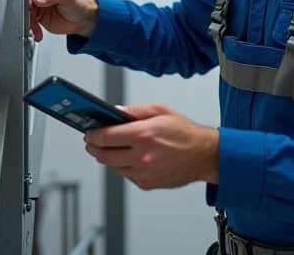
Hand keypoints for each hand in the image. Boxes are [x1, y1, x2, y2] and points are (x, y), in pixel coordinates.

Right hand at [28, 0, 98, 40]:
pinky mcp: (39, 19)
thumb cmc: (79, 4)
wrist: (84, 20)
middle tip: (31, 20)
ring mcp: (39, 8)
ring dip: (29, 23)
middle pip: (26, 2)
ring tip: (36, 30)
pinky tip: (38, 34)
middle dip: (27, 12)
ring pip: (27, 14)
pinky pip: (31, 24)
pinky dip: (32, 30)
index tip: (31, 5)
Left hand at [84, 104, 218, 189]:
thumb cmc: (185, 134)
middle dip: (94, 147)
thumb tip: (116, 111)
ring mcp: (143, 172)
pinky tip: (128, 157)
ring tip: (111, 148)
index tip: (89, 132)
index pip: (106, 137)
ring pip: (112, 166)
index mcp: (144, 135)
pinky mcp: (146, 184)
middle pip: (103, 155)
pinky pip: (125, 175)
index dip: (92, 134)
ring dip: (107, 157)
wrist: (204, 156)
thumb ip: (135, 111)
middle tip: (92, 141)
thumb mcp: (161, 111)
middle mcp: (142, 156)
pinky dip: (122, 166)